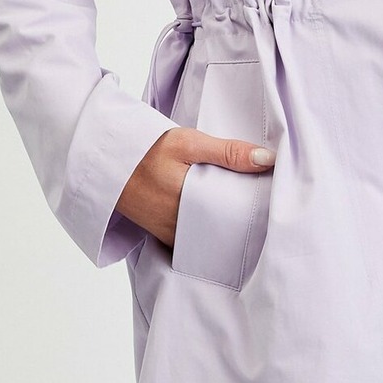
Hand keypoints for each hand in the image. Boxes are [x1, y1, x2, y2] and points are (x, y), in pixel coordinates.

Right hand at [114, 126, 274, 246]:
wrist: (108, 160)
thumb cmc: (147, 150)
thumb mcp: (188, 142)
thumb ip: (228, 152)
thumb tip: (268, 159)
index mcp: (191, 205)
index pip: (235, 218)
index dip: (256, 213)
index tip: (274, 203)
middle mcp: (181, 228)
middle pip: (225, 231)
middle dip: (243, 221)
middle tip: (264, 208)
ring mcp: (172, 235)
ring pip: (210, 237)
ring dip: (225, 226)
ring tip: (246, 212)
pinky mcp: (164, 235)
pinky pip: (194, 239)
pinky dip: (207, 229)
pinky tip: (218, 216)